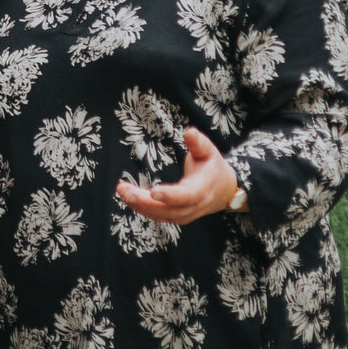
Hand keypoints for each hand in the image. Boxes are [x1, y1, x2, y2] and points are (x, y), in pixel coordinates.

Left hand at [115, 128, 239, 224]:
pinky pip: (160, 216)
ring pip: (163, 215)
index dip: (171, 195)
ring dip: (140, 206)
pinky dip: (144, 210)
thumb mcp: (209, 151)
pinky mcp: (179, 216)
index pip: (187, 195)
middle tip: (124, 191)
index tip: (153, 191)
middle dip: (145, 202)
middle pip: (170, 209)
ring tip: (122, 192)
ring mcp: (187, 214)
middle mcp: (195, 205)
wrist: (225, 190)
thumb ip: (198, 143)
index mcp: (204, 188)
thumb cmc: (213, 167)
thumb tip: (189, 132)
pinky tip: (129, 199)